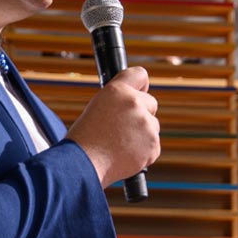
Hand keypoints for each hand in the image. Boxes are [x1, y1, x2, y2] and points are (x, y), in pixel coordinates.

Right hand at [69, 67, 159, 187]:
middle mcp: (134, 103)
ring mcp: (146, 124)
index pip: (140, 74)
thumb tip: (136, 101)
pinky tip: (125, 154)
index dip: (141, 85)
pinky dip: (144, 152)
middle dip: (142, 114)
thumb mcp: (97, 107)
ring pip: (152, 126)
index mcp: (117, 90)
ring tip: (120, 144)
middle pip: (151, 103)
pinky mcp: (153, 144)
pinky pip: (153, 145)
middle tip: (123, 128)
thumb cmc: (86, 138)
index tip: (141, 91)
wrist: (84, 163)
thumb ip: (119, 101)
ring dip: (142, 134)